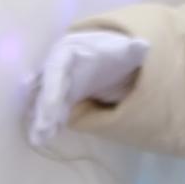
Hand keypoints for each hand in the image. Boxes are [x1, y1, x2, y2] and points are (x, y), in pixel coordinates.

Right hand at [24, 30, 143, 151]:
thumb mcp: (126, 51)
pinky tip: (44, 138)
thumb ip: (133, 49)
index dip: (52, 86)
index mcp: (69, 50)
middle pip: (47, 86)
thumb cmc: (117, 54)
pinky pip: (51, 110)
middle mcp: (57, 66)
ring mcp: (57, 83)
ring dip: (41, 119)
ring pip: (44, 101)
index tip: (52, 104)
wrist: (112, 60)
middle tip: (44, 127)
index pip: (56, 67)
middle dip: (44, 107)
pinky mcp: (61, 97)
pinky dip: (47, 123)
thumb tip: (143, 45)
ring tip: (40, 138)